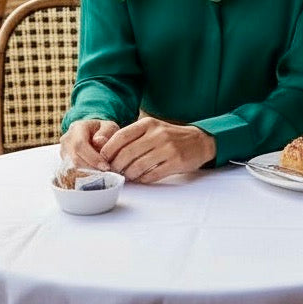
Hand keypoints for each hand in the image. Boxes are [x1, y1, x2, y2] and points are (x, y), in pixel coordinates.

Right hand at [60, 119, 118, 171]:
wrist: (93, 134)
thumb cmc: (103, 131)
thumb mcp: (109, 127)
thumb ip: (106, 132)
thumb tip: (98, 142)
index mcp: (77, 128)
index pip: (80, 145)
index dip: (93, 158)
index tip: (106, 167)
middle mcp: (66, 140)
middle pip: (74, 159)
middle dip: (91, 169)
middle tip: (105, 174)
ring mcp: (63, 152)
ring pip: (72, 169)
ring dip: (88, 174)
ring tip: (101, 175)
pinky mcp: (64, 163)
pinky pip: (72, 174)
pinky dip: (84, 177)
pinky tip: (94, 176)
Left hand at [100, 117, 215, 182]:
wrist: (198, 141)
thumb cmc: (170, 136)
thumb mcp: (152, 128)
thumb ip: (132, 136)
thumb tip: (106, 150)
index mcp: (148, 123)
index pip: (121, 136)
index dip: (108, 150)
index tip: (103, 159)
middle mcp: (157, 134)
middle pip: (127, 154)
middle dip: (116, 166)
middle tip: (114, 171)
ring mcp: (167, 148)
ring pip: (137, 166)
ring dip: (129, 174)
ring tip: (128, 175)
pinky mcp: (175, 162)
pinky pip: (151, 175)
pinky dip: (143, 179)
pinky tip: (142, 178)